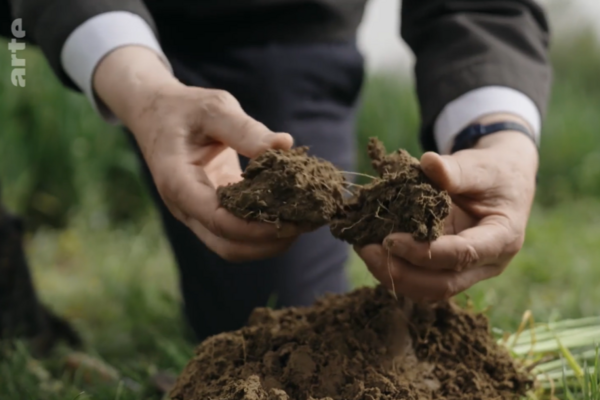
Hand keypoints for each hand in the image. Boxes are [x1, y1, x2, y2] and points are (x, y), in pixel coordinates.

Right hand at [94, 46, 304, 261]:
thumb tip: (284, 145)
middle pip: (228, 247)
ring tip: (303, 221)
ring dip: (268, 242)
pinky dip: (263, 229)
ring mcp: (196, 212)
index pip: (218, 220)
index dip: (257, 226)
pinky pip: (236, 231)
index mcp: (178, 182)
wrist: (155, 113)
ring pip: (233, 246)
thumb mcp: (213, 108)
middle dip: (269, 242)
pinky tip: (289, 211)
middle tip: (306, 223)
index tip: (293, 218)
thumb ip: (245, 129)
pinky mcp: (210, 209)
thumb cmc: (183, 108)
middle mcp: (185, 206)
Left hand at [357, 115, 537, 300]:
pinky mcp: (449, 269)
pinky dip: (396, 269)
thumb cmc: (494, 172)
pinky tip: (374, 251)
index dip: (424, 252)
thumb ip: (457, 169)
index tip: (389, 240)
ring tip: (364, 251)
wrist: (503, 181)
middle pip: (443, 284)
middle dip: (402, 273)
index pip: (462, 255)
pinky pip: (422, 280)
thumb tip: (429, 163)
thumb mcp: (481, 166)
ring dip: (394, 276)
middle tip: (367, 251)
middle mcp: (487, 264)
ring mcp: (468, 271)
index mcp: (502, 238)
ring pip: (430, 289)